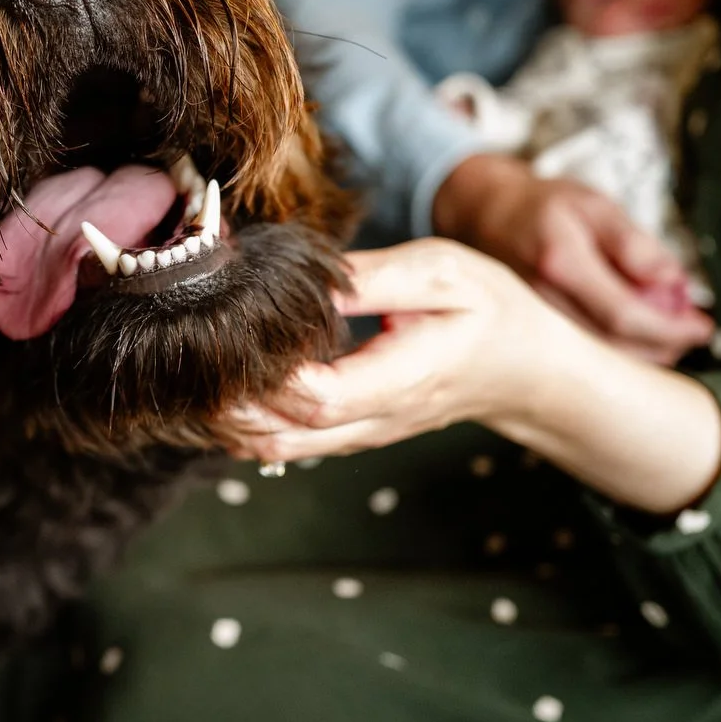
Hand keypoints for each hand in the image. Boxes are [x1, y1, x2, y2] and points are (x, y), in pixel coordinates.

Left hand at [229, 239, 578, 459]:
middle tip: (195, 349)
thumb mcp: (440, 272)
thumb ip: (369, 279)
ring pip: (275, 448)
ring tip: (202, 364)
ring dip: (230, 416)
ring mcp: (359, 434)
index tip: (238, 330)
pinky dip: (246, 422)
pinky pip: (285, 443)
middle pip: (283, 434)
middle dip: (229, 400)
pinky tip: (228, 381)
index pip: (319, 398)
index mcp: (401, 379)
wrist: (525, 368)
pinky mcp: (348, 433)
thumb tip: (306, 278)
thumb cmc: (488, 311)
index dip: (270, 375)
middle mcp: (374, 419)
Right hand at [431, 154, 712, 363]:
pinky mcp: (529, 331)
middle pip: (613, 344)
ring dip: (642, 353)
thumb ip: (634, 245)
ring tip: (671, 335)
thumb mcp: (596, 206)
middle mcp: (540, 298)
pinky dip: (616, 351)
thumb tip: (675, 283)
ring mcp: (529, 320)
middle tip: (693, 332)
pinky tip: (636, 338)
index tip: (703, 326)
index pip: (624, 314)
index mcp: (560, 262)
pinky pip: (581, 352)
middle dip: (663, 346)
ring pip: (597, 355)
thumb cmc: (544, 206)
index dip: (670, 327)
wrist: (484, 214)